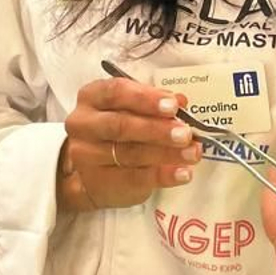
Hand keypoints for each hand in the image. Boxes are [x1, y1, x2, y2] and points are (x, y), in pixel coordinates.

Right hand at [58, 75, 201, 212]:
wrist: (91, 171)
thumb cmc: (115, 130)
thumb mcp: (130, 110)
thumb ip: (153, 103)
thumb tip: (181, 101)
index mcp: (91, 97)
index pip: (116, 92)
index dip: (146, 98)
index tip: (173, 105)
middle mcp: (83, 124)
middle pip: (120, 125)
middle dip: (157, 129)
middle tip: (185, 133)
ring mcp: (87, 155)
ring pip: (129, 153)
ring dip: (166, 153)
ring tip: (192, 153)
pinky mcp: (99, 182)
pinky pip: (135, 179)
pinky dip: (163, 176)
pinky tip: (183, 173)